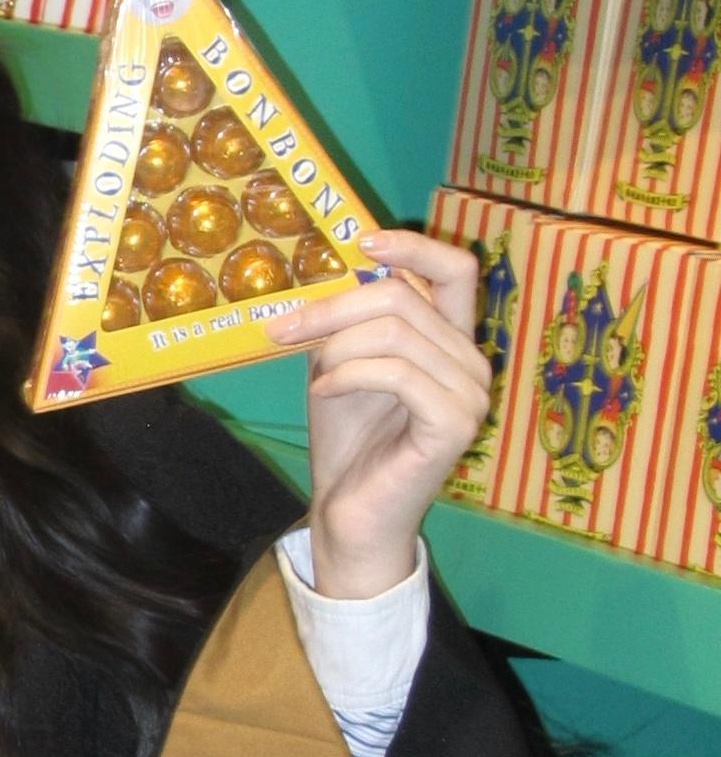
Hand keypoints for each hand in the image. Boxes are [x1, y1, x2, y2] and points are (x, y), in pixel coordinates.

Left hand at [289, 228, 487, 600]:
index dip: (414, 246)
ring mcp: (470, 394)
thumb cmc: (348, 440)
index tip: (361, 242)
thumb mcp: (340, 364)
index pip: (457, 270)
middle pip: (404, 296)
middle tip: (283, 327)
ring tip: (314, 376)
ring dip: (336, 347)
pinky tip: (324, 395)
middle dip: (333, 307)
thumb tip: (322, 269)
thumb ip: (346, 320)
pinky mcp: (454, 424)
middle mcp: (472, 362)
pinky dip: (347, 375)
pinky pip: (396, 372)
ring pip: (395, 332)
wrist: (350, 513)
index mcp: (451, 340)